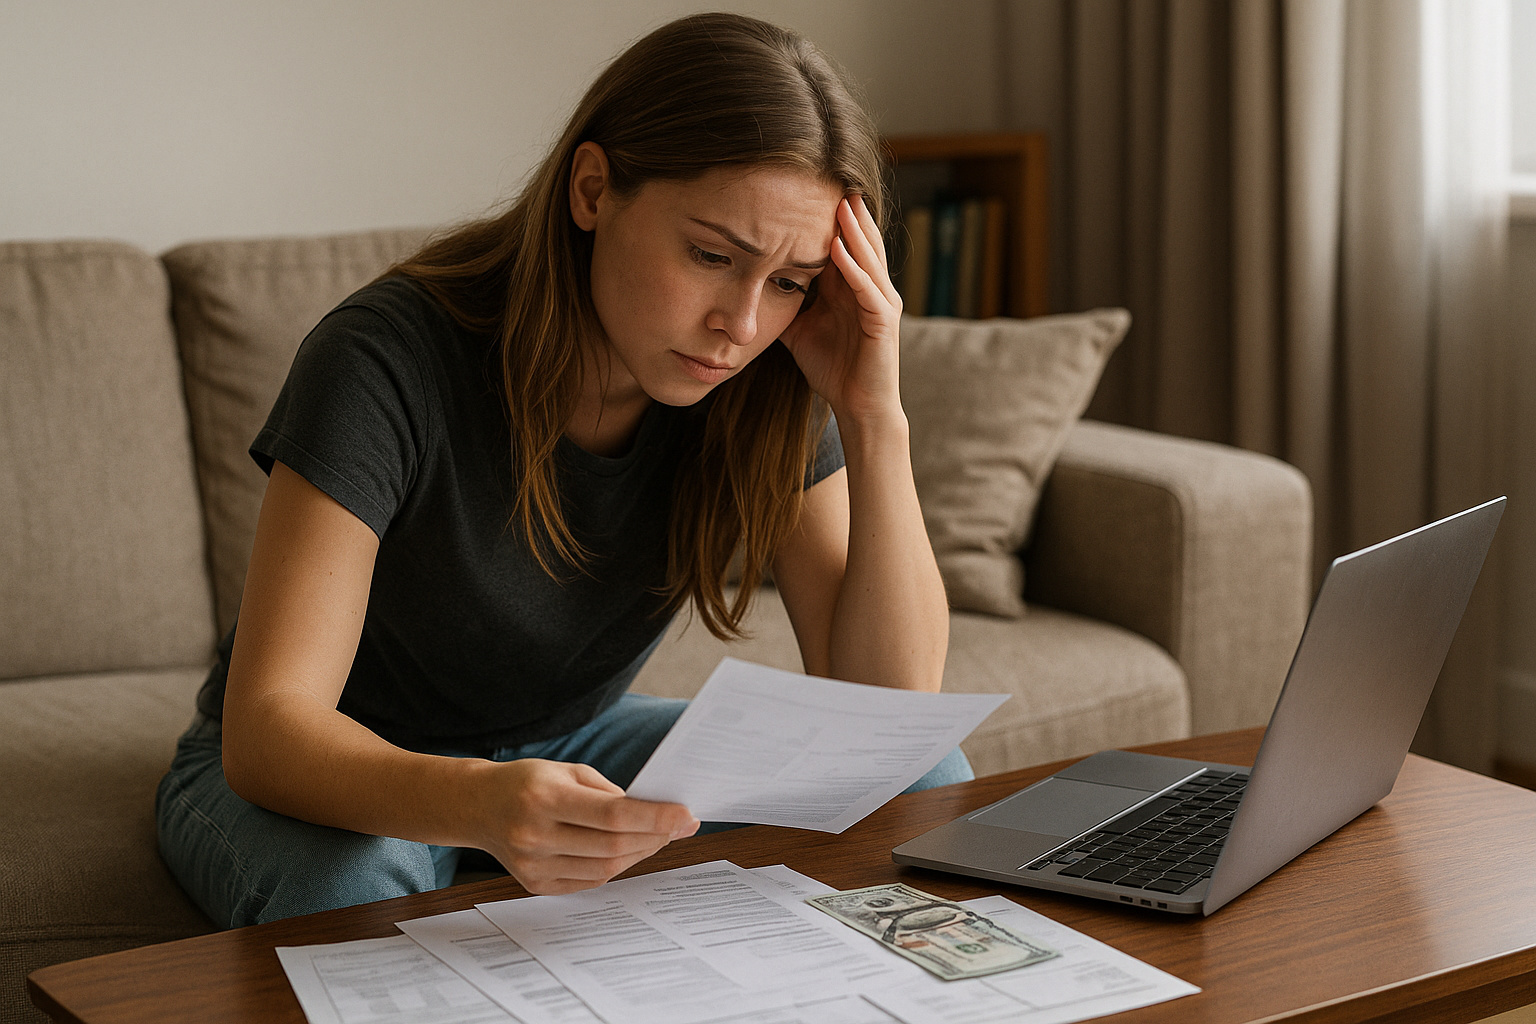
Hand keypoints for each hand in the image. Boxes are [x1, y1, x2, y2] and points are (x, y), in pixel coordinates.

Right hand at [477, 758, 697, 894]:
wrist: (478, 806)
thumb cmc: (529, 782)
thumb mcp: (567, 771)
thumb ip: (609, 793)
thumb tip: (655, 814)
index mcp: (544, 799)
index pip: (612, 815)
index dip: (655, 817)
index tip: (686, 814)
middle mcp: (536, 835)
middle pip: (613, 846)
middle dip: (655, 836)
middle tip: (681, 824)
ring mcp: (533, 865)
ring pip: (606, 868)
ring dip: (640, 852)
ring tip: (658, 836)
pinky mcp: (535, 884)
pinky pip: (590, 880)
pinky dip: (616, 865)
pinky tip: (628, 850)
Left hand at [779, 194, 903, 425]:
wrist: (857, 408)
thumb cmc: (833, 369)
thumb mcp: (800, 330)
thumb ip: (786, 306)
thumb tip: (753, 289)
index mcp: (853, 288)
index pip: (844, 244)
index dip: (830, 218)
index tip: (810, 190)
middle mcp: (871, 290)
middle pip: (862, 242)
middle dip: (849, 212)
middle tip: (834, 178)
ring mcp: (881, 304)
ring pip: (868, 258)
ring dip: (854, 231)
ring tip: (842, 202)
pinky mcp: (884, 322)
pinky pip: (867, 289)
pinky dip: (854, 268)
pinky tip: (838, 250)